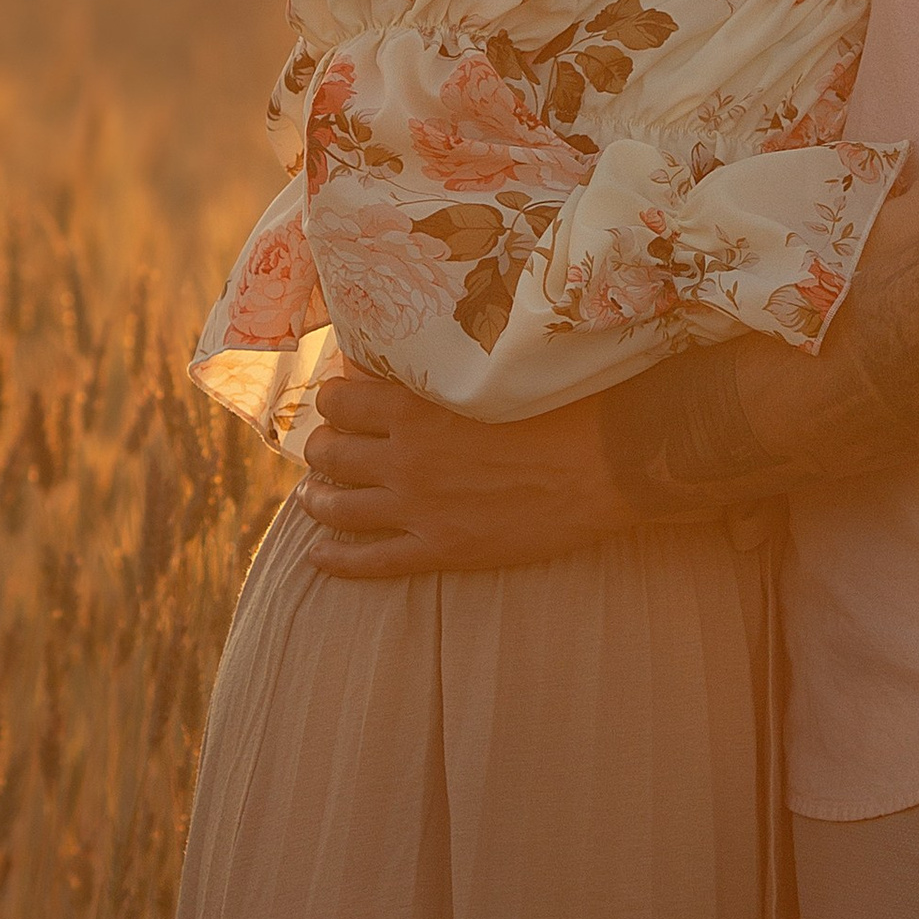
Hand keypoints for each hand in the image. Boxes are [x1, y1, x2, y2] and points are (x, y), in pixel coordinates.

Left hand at [297, 368, 628, 576]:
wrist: (605, 462)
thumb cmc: (557, 403)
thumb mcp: (488, 372)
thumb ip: (436, 367)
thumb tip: (397, 357)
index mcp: (414, 409)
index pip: (338, 401)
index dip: (333, 401)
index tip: (339, 404)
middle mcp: (406, 458)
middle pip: (330, 453)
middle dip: (322, 449)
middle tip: (325, 450)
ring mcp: (420, 508)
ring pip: (339, 507)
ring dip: (317, 500)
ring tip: (312, 497)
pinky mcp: (443, 548)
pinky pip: (371, 561)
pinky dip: (336, 560)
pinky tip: (319, 556)